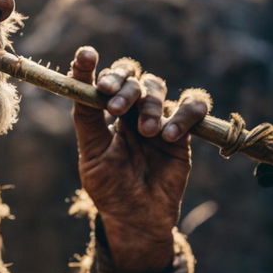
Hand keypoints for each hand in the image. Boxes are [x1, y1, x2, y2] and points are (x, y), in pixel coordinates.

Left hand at [70, 46, 209, 272]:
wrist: (137, 217)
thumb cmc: (110, 189)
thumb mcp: (92, 155)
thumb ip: (87, 120)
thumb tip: (78, 84)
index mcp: (106, 114)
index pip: (101, 80)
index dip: (91, 66)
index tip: (86, 55)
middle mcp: (131, 111)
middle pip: (131, 76)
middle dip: (122, 83)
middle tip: (113, 102)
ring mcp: (158, 118)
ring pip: (157, 87)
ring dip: (150, 104)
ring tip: (146, 132)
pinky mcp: (183, 132)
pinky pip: (193, 106)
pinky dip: (183, 115)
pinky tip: (169, 137)